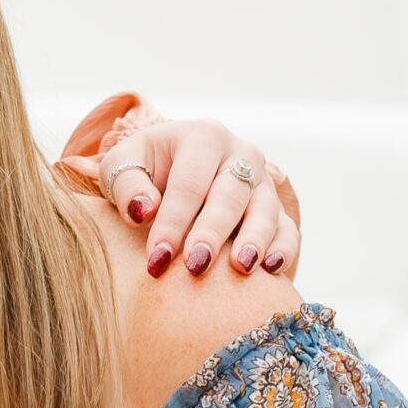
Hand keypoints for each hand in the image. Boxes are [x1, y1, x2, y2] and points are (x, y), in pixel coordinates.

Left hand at [99, 114, 298, 280]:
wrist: (172, 168)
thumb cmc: (142, 169)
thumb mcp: (121, 165)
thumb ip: (126, 184)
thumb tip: (143, 210)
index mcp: (203, 137)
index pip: (189, 183)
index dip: (173, 221)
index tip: (157, 257)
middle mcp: (240, 154)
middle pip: (230, 195)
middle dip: (212, 232)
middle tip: (196, 266)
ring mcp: (262, 181)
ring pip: (264, 210)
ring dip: (254, 239)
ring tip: (241, 267)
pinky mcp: (274, 207)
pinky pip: (286, 227)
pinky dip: (283, 247)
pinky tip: (271, 269)